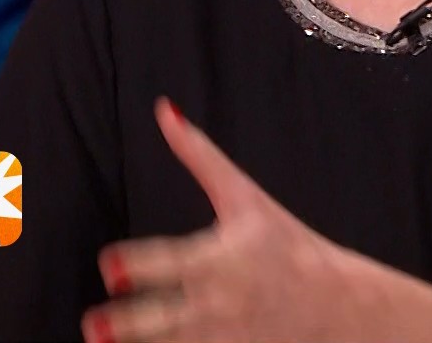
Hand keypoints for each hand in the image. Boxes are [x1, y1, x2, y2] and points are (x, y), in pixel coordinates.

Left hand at [85, 100, 383, 342]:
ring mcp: (223, 333)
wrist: (336, 303)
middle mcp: (219, 298)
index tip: (110, 266)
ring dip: (133, 342)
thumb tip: (165, 112)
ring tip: (99, 339)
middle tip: (94, 321)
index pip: (172, 260)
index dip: (138, 264)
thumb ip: (199, 157)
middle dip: (128, 320)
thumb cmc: (286, 245)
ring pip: (170, 342)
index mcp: (221, 255)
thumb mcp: (245, 197)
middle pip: (165, 312)